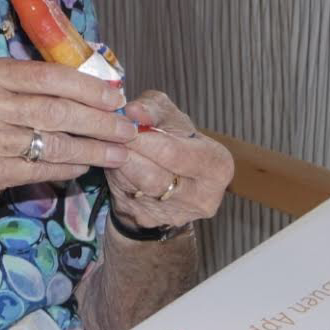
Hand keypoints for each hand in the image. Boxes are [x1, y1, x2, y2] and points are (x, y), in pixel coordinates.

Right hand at [0, 58, 133, 227]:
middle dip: (99, 121)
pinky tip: (86, 166)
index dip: (88, 86)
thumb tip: (100, 83)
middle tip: (127, 129)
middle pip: (55, 110)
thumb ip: (37, 86)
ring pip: (52, 142)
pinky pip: (40, 168)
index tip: (118, 96)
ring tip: (118, 152)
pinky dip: (69, 167)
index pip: (49, 76)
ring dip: (92, 149)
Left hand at [107, 91, 232, 230]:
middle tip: (111, 136)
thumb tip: (133, 111)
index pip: (173, 153)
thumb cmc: (173, 138)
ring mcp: (176, 215)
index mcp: (217, 165)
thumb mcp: (168, 115)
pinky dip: (116, 178)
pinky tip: (114, 164)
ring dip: (119, 165)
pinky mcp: (150, 221)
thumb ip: (152, 108)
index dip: (143, 138)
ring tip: (111, 147)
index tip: (124, 125)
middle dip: (128, 152)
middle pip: (153, 176)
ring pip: (136, 189)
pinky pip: (125, 198)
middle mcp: (202, 197)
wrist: (168, 176)